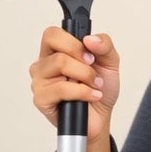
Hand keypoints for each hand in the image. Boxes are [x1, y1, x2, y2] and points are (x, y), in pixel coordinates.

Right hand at [29, 27, 120, 142]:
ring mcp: (39, 82)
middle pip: (58, 50)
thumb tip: (89, 38)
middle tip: (93, 73)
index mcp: (56, 51)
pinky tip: (90, 96)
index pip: (52, 34)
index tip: (90, 55)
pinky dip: (82, 92)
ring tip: (94, 86)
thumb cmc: (101, 88)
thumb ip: (104, 44)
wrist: (102, 117)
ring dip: (85, 76)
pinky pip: (60, 88)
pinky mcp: (41, 99)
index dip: (72, 42)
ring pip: (59, 64)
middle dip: (83, 62)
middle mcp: (44, 64)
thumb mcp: (110, 62)